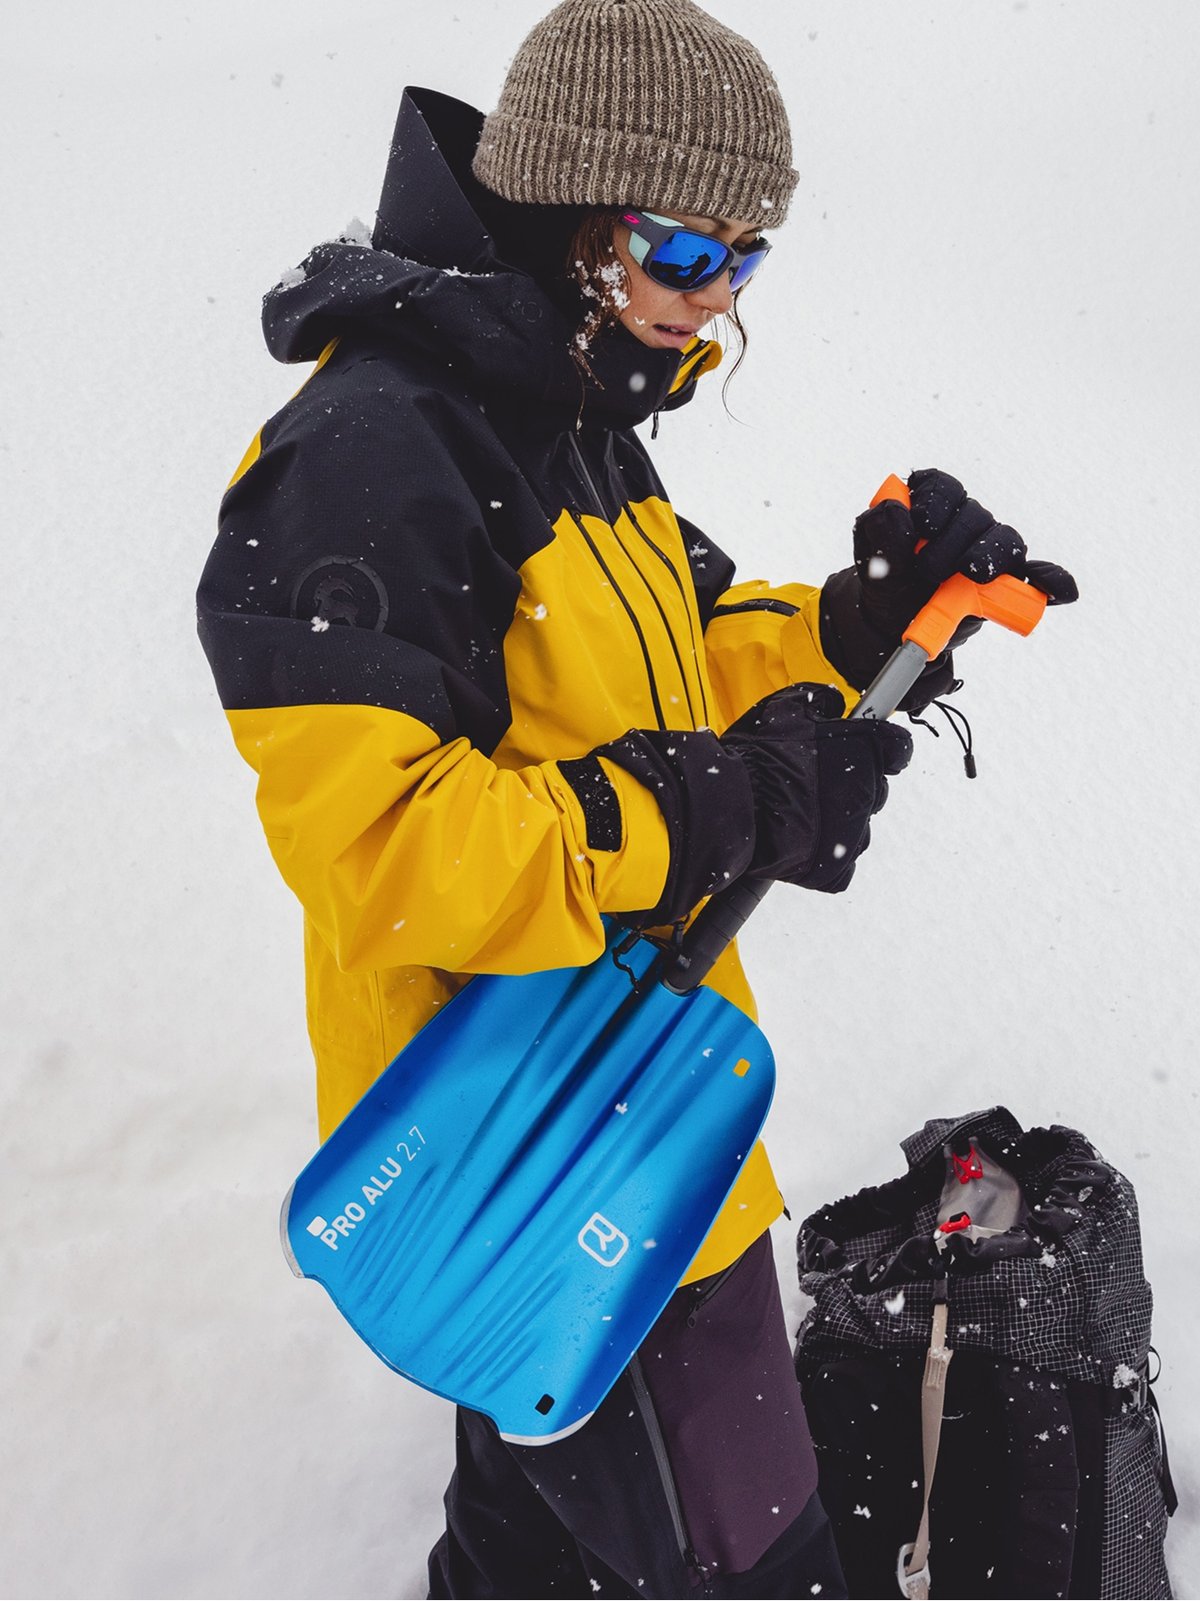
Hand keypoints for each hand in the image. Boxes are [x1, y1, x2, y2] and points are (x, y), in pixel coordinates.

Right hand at [585, 683, 911, 924]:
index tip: (865, 746)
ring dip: (837, 816)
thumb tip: (832, 701)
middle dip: (852, 782)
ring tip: (799, 809)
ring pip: (857, 824)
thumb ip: (817, 698)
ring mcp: (853, 833)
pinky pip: (841, 860)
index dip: (883, 746)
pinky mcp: (835, 867)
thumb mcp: (784, 707)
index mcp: (865, 750)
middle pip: (875, 787)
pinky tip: (799, 837)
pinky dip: (824, 852)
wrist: (728, 810)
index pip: (898, 748)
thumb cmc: (755, 756)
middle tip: (813, 778)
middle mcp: (867, 792)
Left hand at [820, 469, 1077, 707]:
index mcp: (930, 509)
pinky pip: (1034, 574)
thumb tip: (895, 505)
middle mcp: (963, 523)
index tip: (923, 526)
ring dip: (988, 556)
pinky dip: (1050, 580)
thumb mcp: (873, 566)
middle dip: (951, 543)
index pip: (942, 487)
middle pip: (974, 514)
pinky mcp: (1006, 582)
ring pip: (1004, 539)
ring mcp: (988, 551)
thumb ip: (879, 534)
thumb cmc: (886, 589)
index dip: (936, 501)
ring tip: (970, 575)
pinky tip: (1062, 592)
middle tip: (928, 572)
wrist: (894, 629)